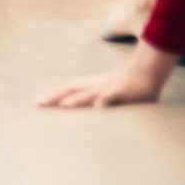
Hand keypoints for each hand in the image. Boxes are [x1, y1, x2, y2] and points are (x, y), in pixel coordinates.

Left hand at [37, 44, 178, 107]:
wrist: (148, 73)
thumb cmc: (125, 87)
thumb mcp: (105, 93)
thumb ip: (92, 101)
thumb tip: (79, 111)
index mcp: (91, 85)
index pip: (67, 88)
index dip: (52, 94)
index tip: (36, 102)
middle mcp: (96, 85)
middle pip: (73, 89)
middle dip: (56, 96)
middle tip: (39, 103)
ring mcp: (109, 87)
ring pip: (91, 93)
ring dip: (78, 99)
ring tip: (64, 106)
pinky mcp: (124, 91)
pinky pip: (114, 95)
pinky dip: (107, 99)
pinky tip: (100, 106)